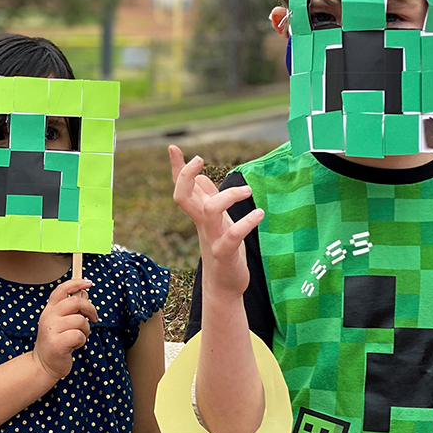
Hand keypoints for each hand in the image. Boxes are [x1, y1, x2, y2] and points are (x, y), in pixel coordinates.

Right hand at [33, 278, 98, 380]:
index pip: (61, 289)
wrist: (43, 364)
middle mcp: (49, 316)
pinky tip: (75, 345)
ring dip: (85, 330)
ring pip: (80, 320)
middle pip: (75, 302)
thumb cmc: (56, 342)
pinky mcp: (57, 343)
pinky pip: (79, 335)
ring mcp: (51, 329)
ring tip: (79, 336)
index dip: (76, 283)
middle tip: (94, 317)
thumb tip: (84, 292)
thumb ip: (72, 308)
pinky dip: (81, 341)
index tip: (88, 283)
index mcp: (50, 309)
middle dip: (90, 309)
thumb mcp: (62, 322)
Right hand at [169, 146, 263, 299]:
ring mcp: (211, 238)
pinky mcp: (224, 253)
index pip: (182, 188)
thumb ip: (207, 198)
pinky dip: (246, 223)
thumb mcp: (215, 219)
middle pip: (182, 197)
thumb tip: (200, 177)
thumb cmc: (222, 247)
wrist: (224, 284)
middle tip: (199, 159)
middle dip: (186, 176)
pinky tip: (260, 213)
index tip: (173, 147)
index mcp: (198, 213)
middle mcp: (201, 223)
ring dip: (227, 197)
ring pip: (208, 211)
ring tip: (248, 191)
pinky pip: (232, 236)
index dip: (176, 168)